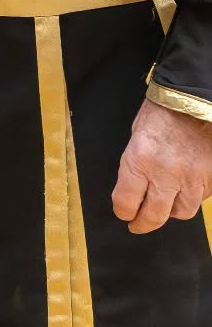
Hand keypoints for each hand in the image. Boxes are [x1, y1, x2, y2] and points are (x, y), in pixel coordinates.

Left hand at [112, 97, 211, 232]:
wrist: (194, 100)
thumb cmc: (161, 113)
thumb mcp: (136, 136)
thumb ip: (135, 165)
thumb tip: (134, 190)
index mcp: (140, 160)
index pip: (126, 201)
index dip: (123, 211)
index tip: (123, 214)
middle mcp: (166, 174)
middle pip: (154, 215)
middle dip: (143, 223)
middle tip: (138, 225)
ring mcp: (192, 179)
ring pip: (181, 212)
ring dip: (169, 212)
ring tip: (162, 206)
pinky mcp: (211, 179)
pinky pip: (199, 200)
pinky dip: (189, 199)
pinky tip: (183, 191)